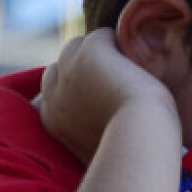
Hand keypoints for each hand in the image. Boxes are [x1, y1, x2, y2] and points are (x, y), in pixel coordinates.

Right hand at [39, 28, 176, 164]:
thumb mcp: (99, 151)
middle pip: (57, 69)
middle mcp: (53, 96)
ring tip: (126, 71)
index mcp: (51, 123)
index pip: (50, 95)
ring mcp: (69, 73)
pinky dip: (118, 44)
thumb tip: (96, 131)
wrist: (141, 144)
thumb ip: (88, 136)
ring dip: (99, 54)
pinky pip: (101, 36)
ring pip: (75, 47)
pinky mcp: (89, 54)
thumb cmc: (130, 155)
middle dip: (78, 71)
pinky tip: (136, 62)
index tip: (96, 98)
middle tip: (111, 82)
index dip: (73, 92)